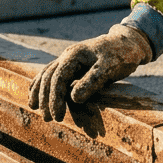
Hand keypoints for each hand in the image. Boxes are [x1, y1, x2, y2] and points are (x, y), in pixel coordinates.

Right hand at [28, 24, 152, 121]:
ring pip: (47, 74)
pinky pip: (53, 74)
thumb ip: (92, 81)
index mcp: (75, 55)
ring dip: (40, 91)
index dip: (55, 98)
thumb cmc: (121, 55)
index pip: (58, 77)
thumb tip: (73, 98)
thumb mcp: (109, 68)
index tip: (57, 116)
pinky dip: (43, 83)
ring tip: (33, 107)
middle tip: (48, 118)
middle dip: (46, 98)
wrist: (128, 43)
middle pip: (49, 76)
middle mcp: (68, 55)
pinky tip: (35, 91)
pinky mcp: (73, 64)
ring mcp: (69, 59)